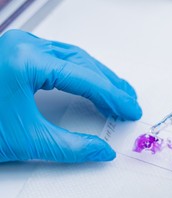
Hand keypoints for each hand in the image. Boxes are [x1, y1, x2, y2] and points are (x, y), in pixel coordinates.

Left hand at [0, 30, 140, 162]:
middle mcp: (24, 46)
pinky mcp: (16, 52)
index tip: (130, 108)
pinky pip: (59, 57)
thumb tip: (102, 151)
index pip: (84, 77)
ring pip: (73, 56)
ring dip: (98, 75)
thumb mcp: (27, 141)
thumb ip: (72, 148)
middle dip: (110, 83)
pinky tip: (90, 82)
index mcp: (26, 62)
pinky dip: (80, 72)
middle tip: (129, 100)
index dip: (112, 95)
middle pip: (82, 62)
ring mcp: (19, 46)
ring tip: (117, 91)